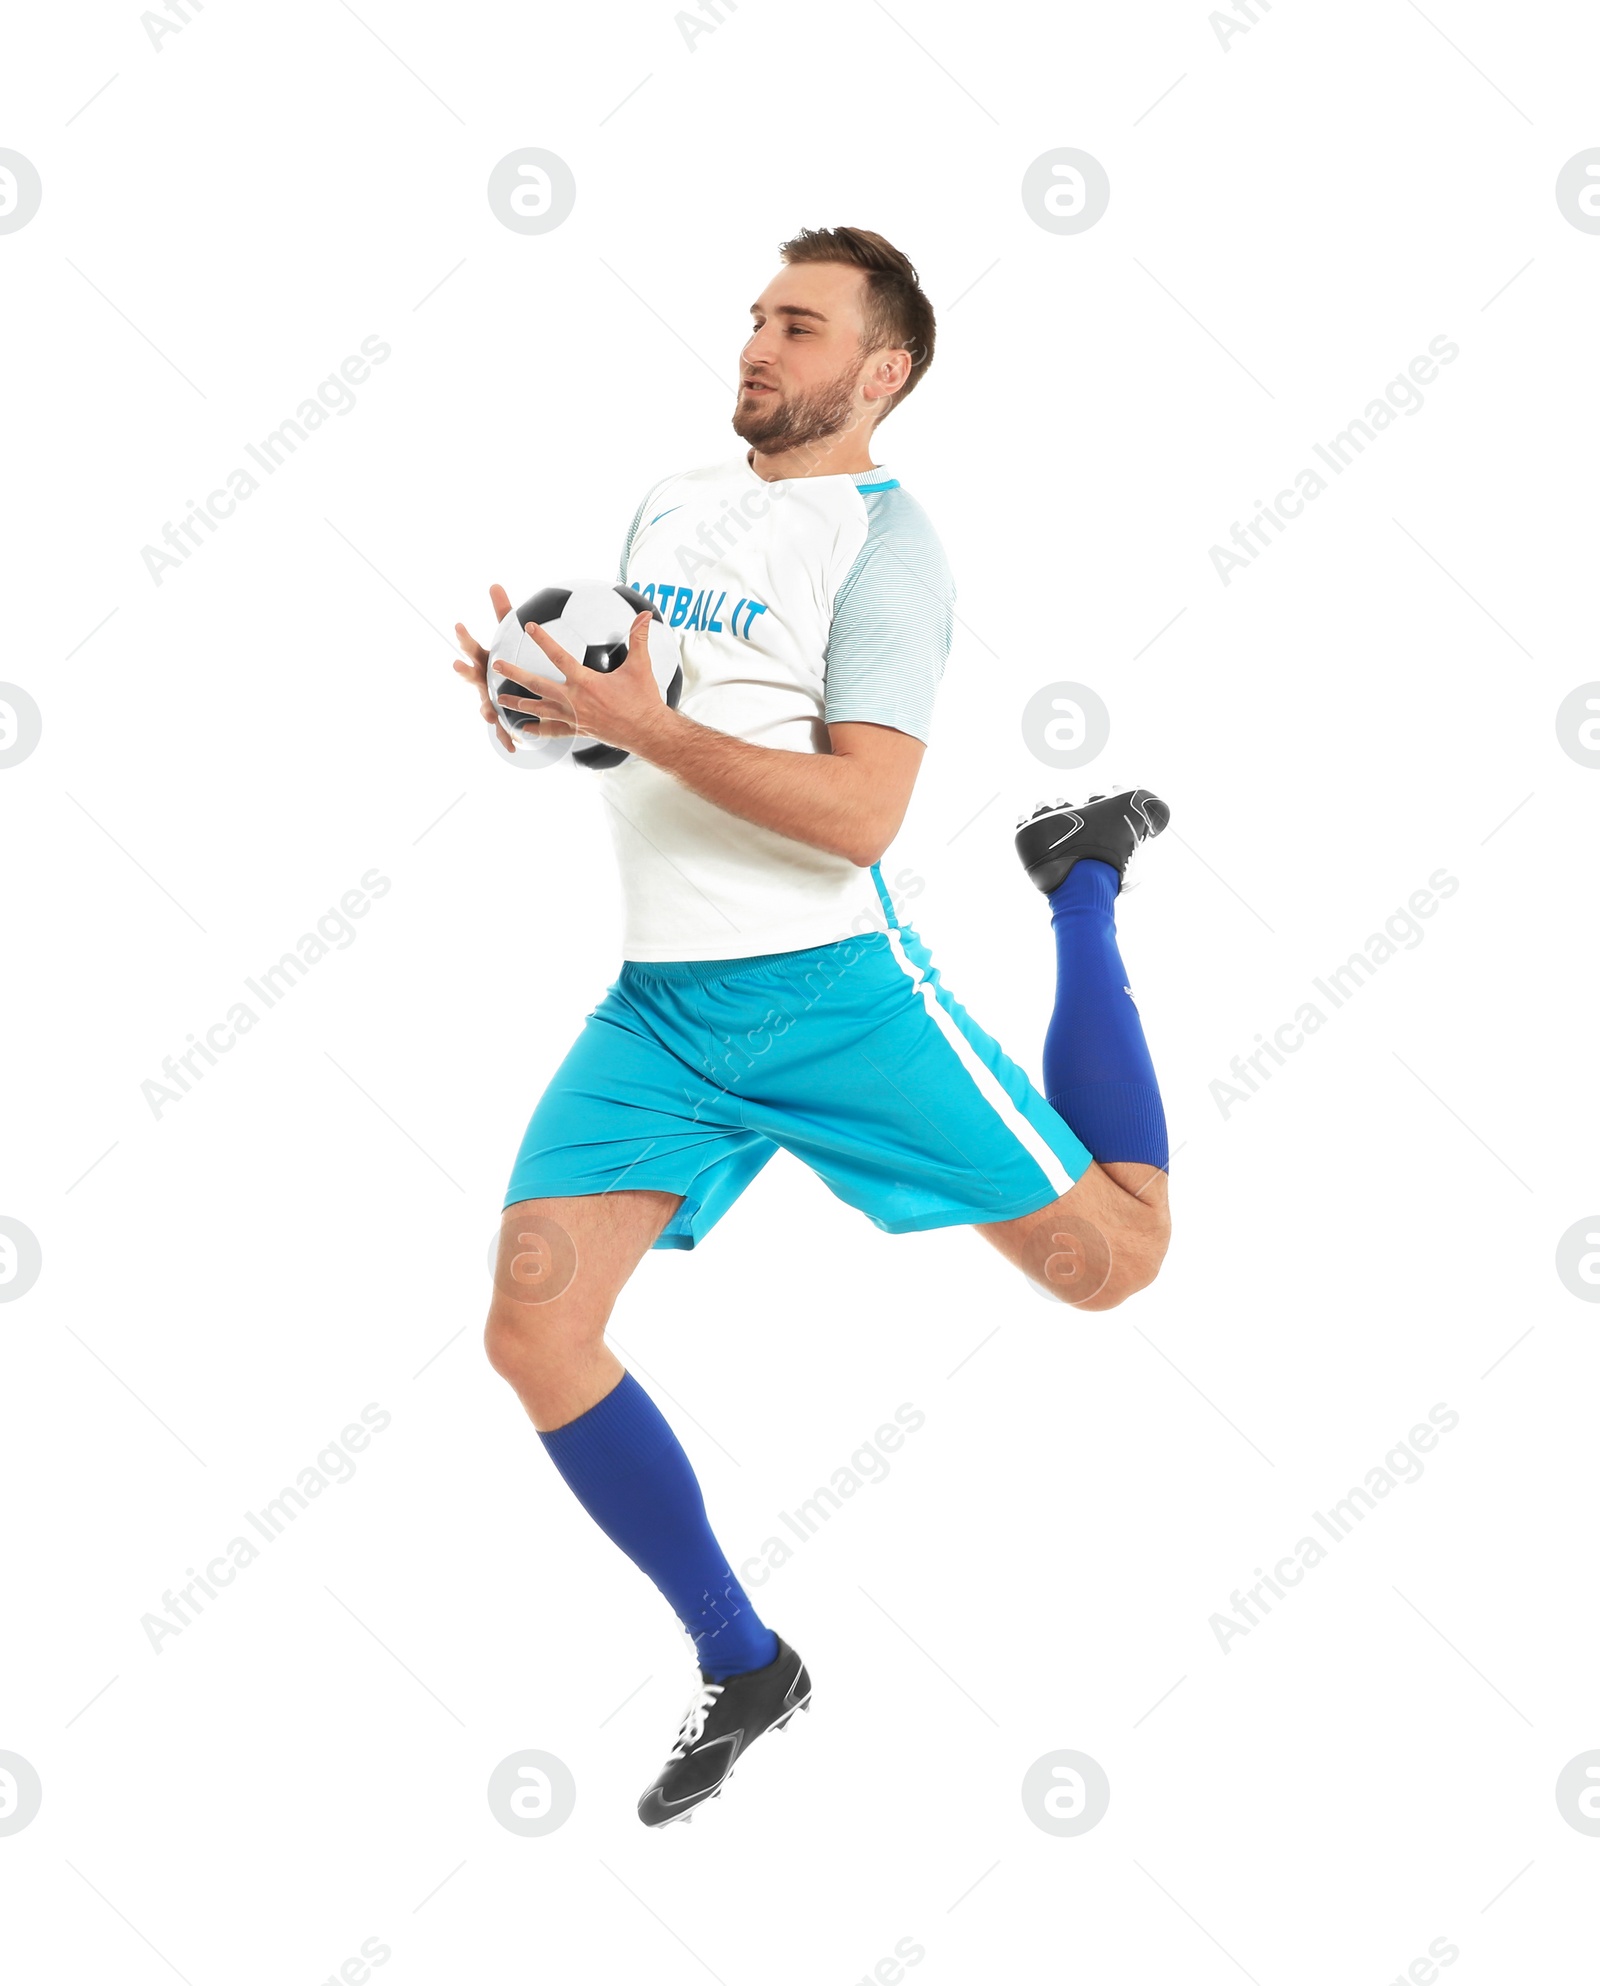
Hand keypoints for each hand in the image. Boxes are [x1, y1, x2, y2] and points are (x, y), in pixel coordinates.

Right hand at [452, 583, 515, 744]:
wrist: (510, 690)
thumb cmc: (507, 659)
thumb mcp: (507, 637)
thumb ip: (503, 613)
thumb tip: (494, 584)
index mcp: (484, 661)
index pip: (471, 647)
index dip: (464, 637)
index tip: (459, 625)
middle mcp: (482, 681)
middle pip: (471, 676)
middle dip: (464, 671)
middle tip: (458, 664)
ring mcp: (488, 700)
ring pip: (484, 705)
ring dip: (485, 710)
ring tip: (488, 714)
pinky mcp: (499, 717)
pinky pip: (502, 729)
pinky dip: (506, 737)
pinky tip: (512, 747)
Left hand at [495, 608, 671, 757]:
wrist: (647, 732)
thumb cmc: (643, 700)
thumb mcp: (641, 666)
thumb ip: (639, 638)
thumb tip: (644, 614)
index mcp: (586, 683)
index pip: (559, 657)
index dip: (543, 640)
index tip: (530, 627)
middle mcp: (574, 701)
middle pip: (538, 685)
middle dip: (515, 673)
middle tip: (497, 665)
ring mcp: (574, 717)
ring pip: (540, 709)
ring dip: (518, 702)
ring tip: (500, 698)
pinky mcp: (578, 730)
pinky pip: (553, 731)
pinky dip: (537, 730)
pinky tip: (524, 730)